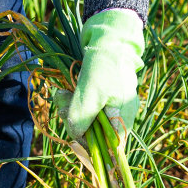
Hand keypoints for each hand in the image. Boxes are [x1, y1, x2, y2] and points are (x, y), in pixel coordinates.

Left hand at [57, 9, 143, 141]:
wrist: (109, 38)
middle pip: (92, 135)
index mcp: (123, 120)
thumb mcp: (90, 94)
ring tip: (63, 93)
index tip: (73, 135)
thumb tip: (76, 137)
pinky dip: (71, 101)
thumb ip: (82, 119)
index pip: (107, 148)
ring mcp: (108, 108)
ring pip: (83, 121)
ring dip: (69, 109)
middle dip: (73, 121)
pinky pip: (82, 108)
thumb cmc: (104, 66)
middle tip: (64, 101)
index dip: (89, 146)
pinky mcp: (99, 99)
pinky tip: (64, 92)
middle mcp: (118, 118)